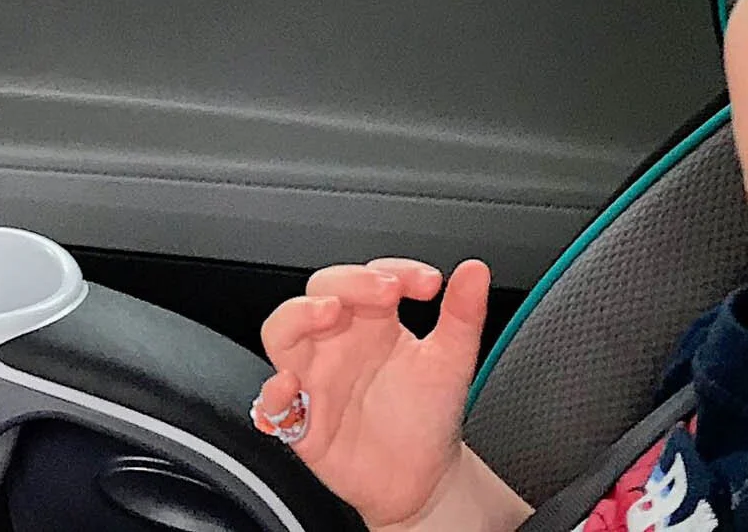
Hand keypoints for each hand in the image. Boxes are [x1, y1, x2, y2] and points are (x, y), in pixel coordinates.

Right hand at [254, 258, 490, 528]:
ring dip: (299, 317)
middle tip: (382, 290)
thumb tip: (475, 271)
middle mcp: (339, 342)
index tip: (428, 283)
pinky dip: (272, 394)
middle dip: (347, 283)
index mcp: (373, 321)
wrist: (422, 478)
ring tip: (328, 313)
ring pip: (282, 333)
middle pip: (319, 291)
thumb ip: (463, 315)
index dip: (395, 269)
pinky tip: (291, 385)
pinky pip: (273, 405)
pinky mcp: (303, 424)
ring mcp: (317, 379)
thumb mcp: (451, 361)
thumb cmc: (428, 415)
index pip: (370, 275)